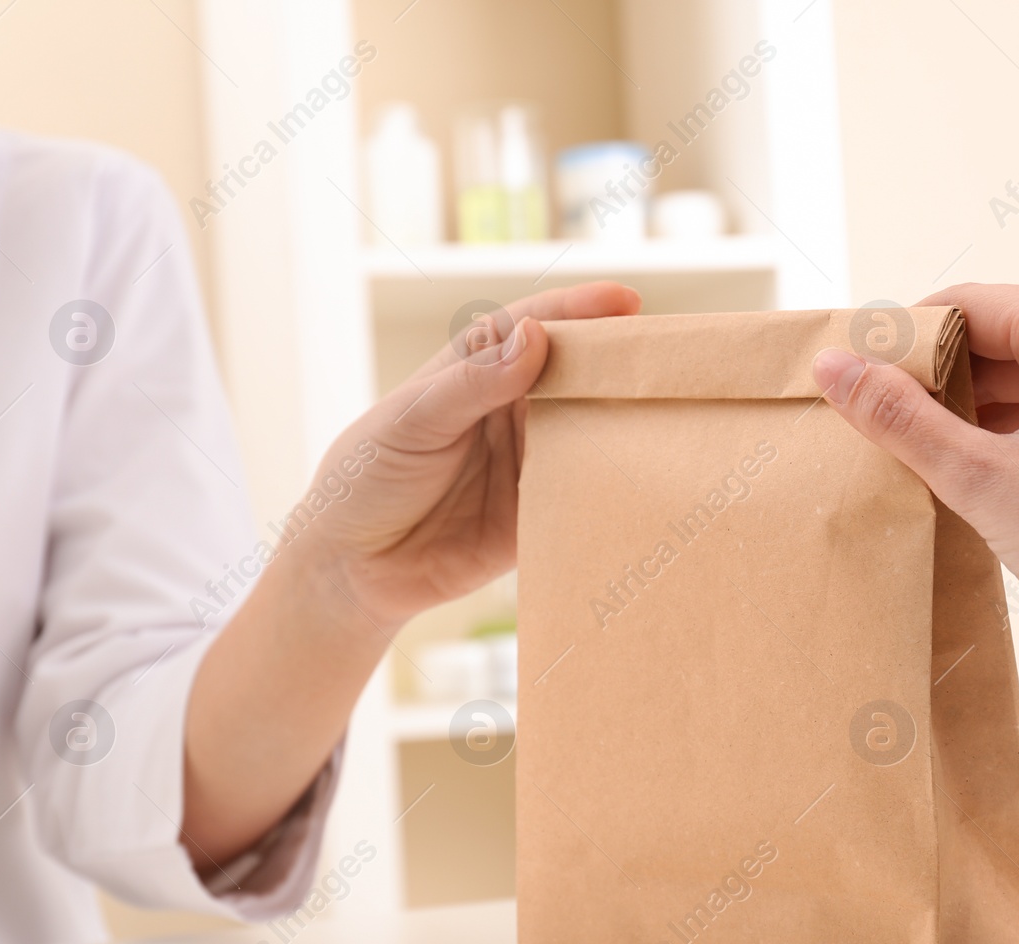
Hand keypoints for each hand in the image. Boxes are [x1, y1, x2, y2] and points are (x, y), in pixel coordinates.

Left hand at [298, 281, 641, 631]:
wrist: (351, 567)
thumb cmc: (365, 477)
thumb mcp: (411, 422)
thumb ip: (473, 383)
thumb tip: (537, 337)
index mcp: (477, 370)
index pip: (536, 327)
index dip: (581, 310)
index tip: (626, 301)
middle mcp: (511, 410)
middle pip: (576, 374)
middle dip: (620, 362)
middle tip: (667, 358)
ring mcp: (529, 461)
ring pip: (590, 430)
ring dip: (624, 420)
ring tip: (667, 411)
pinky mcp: (540, 514)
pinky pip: (584, 493)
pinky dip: (611, 482)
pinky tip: (640, 473)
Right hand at [811, 283, 1018, 707]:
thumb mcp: (979, 478)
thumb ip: (900, 417)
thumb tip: (835, 368)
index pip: (959, 305)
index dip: (899, 343)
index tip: (857, 383)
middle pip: (998, 329)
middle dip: (939, 377)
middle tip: (884, 429)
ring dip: (980, 401)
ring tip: (931, 458)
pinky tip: (992, 468)